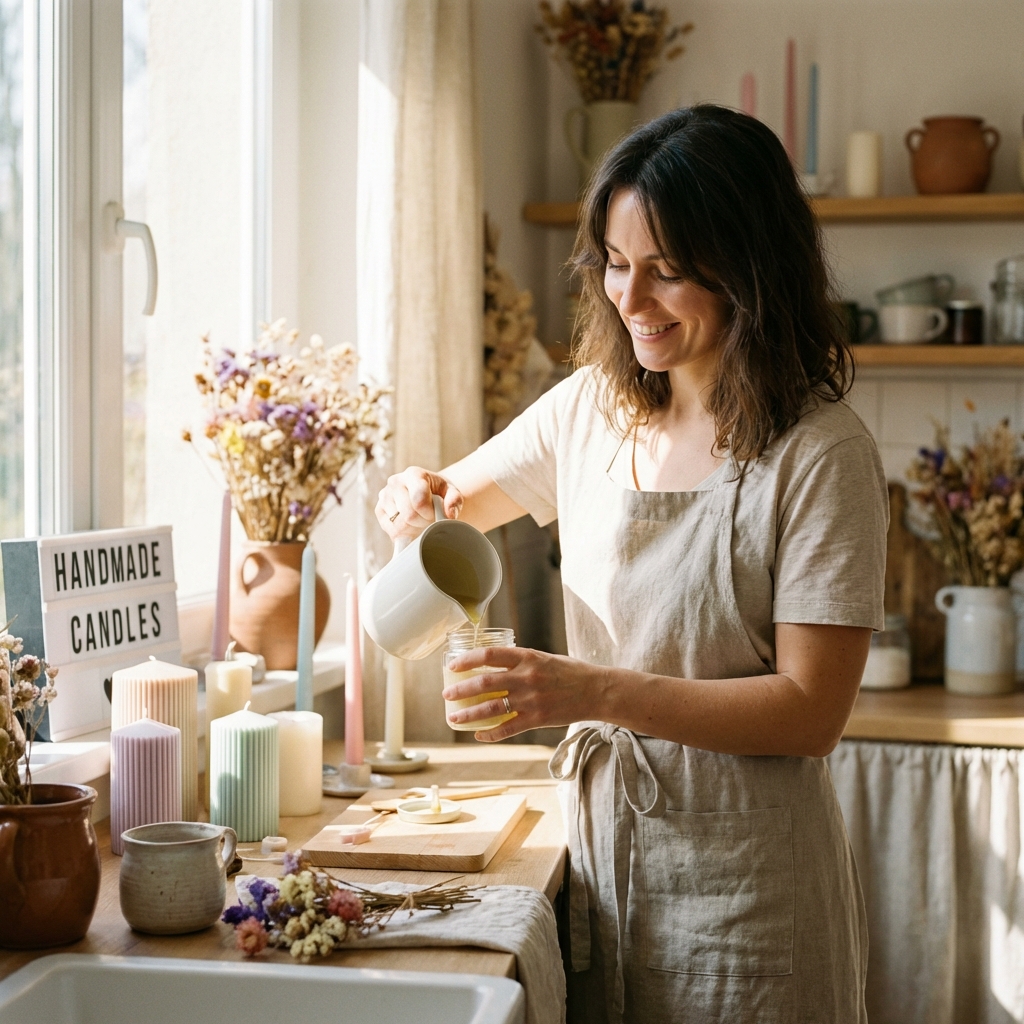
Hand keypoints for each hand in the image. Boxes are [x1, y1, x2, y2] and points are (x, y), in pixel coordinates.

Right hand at [375, 467, 463, 541]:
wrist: (427, 493)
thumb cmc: (440, 493)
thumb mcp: (452, 493)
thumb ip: (455, 501)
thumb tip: (449, 515)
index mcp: (414, 474)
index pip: (419, 500)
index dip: (430, 514)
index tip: (435, 515)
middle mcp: (395, 482)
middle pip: (408, 515)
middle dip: (423, 524)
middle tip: (430, 522)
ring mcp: (385, 496)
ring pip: (399, 525)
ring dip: (414, 530)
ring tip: (421, 523)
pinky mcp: (379, 510)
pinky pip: (391, 531)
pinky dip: (404, 534)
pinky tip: (411, 527)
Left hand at [441, 646, 604, 741]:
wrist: (596, 691)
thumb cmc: (570, 672)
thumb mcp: (544, 658)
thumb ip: (520, 661)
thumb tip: (494, 664)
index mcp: (527, 657)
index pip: (489, 655)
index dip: (467, 660)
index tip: (453, 665)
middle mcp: (526, 677)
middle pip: (484, 683)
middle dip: (461, 690)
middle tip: (447, 695)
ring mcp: (531, 700)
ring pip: (491, 708)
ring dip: (469, 714)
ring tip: (454, 717)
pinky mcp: (537, 719)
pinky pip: (507, 728)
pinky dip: (490, 733)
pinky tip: (479, 734)